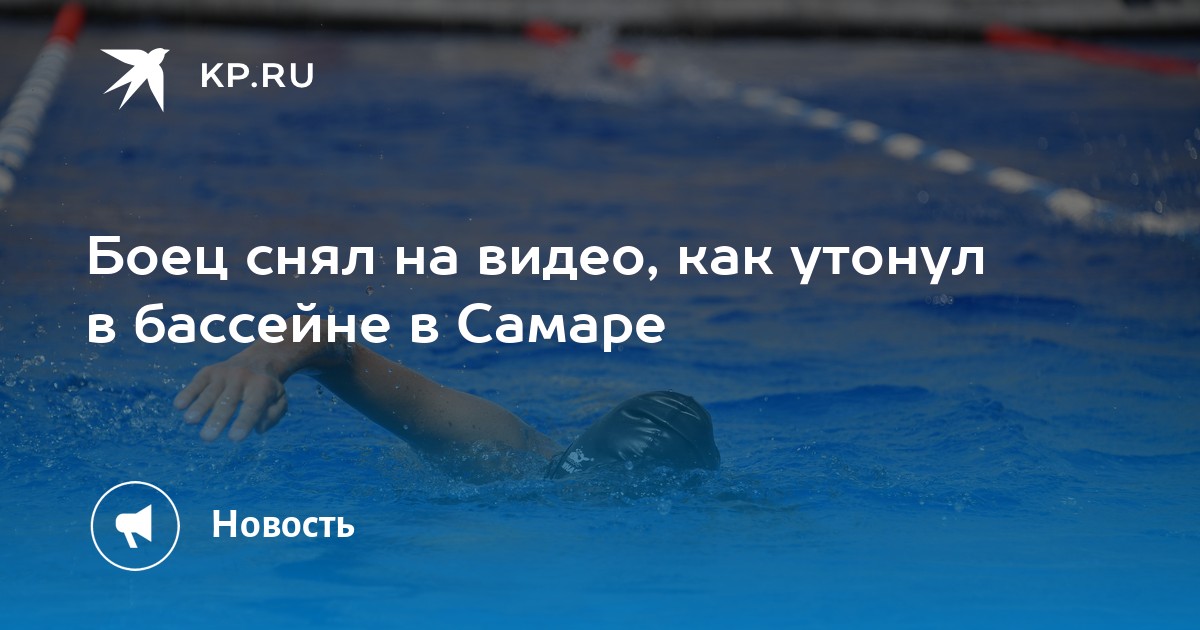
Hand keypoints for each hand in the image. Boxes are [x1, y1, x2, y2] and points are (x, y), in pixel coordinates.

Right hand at [173, 359, 288, 441]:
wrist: (259, 360)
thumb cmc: (268, 390)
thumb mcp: (280, 400)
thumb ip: (273, 415)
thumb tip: (258, 429)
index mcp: (262, 387)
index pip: (253, 406)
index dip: (244, 422)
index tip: (235, 438)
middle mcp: (242, 378)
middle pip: (228, 401)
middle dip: (217, 419)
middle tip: (207, 438)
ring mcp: (224, 373)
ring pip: (211, 392)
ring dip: (200, 406)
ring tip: (190, 421)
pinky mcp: (209, 371)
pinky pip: (197, 382)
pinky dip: (188, 393)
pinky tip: (179, 405)